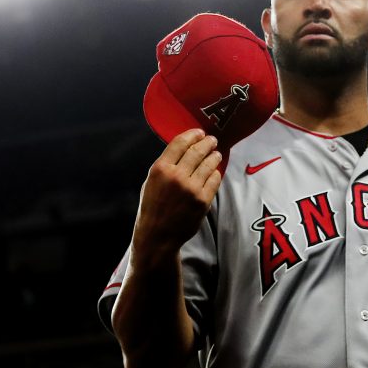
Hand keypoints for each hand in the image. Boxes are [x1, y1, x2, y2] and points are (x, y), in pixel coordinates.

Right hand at [132, 129, 222, 257]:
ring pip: (209, 164)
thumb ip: (166, 164)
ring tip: (216, 154)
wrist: (158, 235)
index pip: (180, 143)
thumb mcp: (151, 181)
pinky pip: (214, 180)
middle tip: (212, 140)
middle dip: (208, 143)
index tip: (199, 132)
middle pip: (198, 151)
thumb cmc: (152, 207)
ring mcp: (191, 189)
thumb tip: (185, 148)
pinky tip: (215, 172)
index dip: (192, 135)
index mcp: (160, 169)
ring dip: (215, 156)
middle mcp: (176, 176)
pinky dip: (216, 173)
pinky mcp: (203, 201)